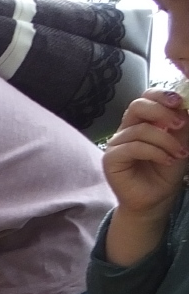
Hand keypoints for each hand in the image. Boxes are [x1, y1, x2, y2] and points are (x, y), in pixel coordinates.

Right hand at [104, 89, 188, 217]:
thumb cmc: (167, 170)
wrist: (157, 198)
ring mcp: (116, 144)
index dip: (161, 95)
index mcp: (142, 121)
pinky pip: (133, 147)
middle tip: (180, 124)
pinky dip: (154, 152)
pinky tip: (166, 160)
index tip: (179, 102)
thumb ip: (180, 122)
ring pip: (140, 130)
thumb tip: (182, 105)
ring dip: (165, 140)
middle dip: (161, 112)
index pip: (145, 98)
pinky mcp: (110, 159)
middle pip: (137, 106)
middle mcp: (127, 129)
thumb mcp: (181, 141)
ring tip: (179, 154)